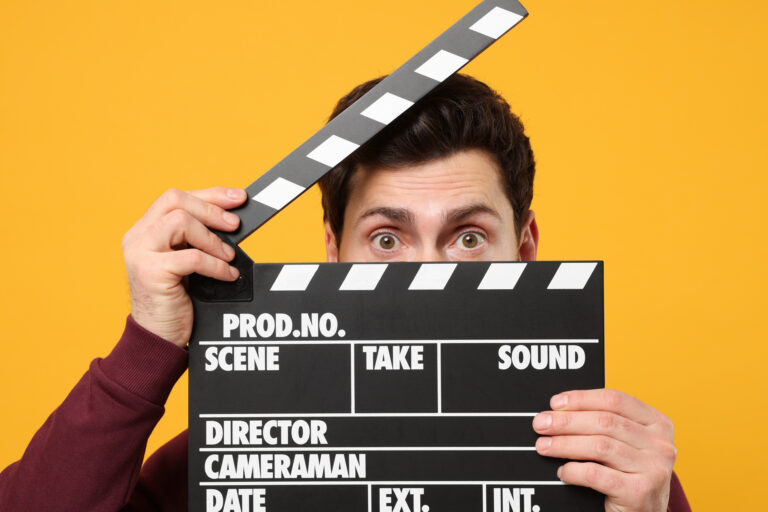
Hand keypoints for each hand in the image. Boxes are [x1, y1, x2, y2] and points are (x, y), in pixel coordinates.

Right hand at [122, 187, 246, 346]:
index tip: (238, 198)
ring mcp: (140, 253)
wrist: (157, 337)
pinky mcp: (150, 272)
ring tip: (228, 256)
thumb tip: (232, 220)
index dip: (210, 195)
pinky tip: (227, 275)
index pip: (176, 198)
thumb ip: (197, 239)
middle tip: (235, 225)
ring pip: (180, 222)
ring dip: (212, 238)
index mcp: (145, 229)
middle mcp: (137, 236)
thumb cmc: (175, 300)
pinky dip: (215, 265)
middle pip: (176, 201)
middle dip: (212, 209)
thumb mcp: (186, 262)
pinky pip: (191, 257)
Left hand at [533, 389, 675, 511]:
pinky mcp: (640, 492)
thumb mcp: (627, 445)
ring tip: (543, 446)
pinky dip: (574, 470)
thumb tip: (559, 410)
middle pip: (605, 422)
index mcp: (658, 423)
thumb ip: (605, 424)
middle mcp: (661, 444)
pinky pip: (597, 474)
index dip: (581, 398)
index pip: (615, 399)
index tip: (554, 403)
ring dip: (564, 444)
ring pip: (600, 446)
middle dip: (566, 421)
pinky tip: (562, 471)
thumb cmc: (629, 475)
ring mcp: (653, 469)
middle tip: (540, 424)